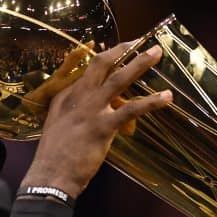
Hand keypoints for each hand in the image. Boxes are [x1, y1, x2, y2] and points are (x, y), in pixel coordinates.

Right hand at [22, 42, 171, 197]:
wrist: (50, 176)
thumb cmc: (56, 155)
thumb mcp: (61, 125)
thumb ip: (81, 112)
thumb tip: (107, 109)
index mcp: (66, 95)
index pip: (89, 69)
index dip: (108, 57)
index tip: (123, 50)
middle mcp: (78, 97)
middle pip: (102, 64)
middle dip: (124, 49)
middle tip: (142, 40)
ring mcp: (91, 110)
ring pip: (118, 79)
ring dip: (140, 64)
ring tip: (157, 53)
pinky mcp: (103, 127)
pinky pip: (131, 110)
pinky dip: (151, 102)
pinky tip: (167, 97)